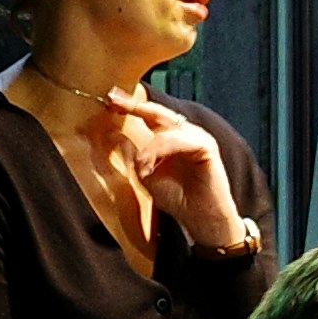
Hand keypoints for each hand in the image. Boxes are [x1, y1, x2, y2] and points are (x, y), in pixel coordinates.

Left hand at [109, 99, 253, 257]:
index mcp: (170, 139)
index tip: (111, 99)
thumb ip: (135, 157)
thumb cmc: (178, 199)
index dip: (130, 107)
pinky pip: (181, 140)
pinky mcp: (206, 146)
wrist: (200, 219)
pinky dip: (162, 149)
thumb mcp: (147, 176)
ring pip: (167, 128)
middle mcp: (184, 134)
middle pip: (158, 113)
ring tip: (142, 165)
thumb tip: (115, 136)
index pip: (149, 117)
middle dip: (136, 106)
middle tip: (115, 100)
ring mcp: (197, 138)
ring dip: (150, 145)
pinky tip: (151, 164)